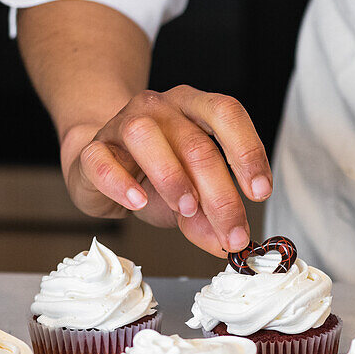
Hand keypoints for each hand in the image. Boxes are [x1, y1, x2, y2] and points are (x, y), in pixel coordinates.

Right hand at [61, 86, 271, 256]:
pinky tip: (137, 203)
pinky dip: (120, 183)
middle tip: (232, 232)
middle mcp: (161, 109)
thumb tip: (228, 244)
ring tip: (187, 210)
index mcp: (194, 110)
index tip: (261, 191)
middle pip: (195, 144)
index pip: (227, 114)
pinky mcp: (93, 149)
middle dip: (220, 195)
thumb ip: (210, 219)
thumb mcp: (191, 198)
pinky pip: (102, 160)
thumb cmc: (153, 176)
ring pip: (145, 137)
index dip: (248, 151)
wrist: (101, 166)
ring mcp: (122, 123)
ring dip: (172, 177)